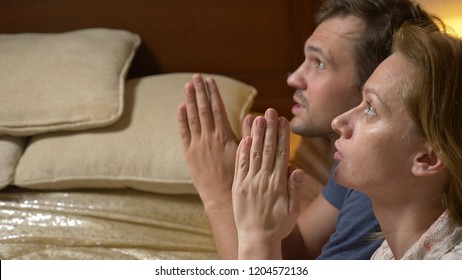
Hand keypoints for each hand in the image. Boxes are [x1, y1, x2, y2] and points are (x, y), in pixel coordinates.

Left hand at [177, 74, 253, 207]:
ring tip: (188, 85)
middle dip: (199, 91)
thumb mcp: (248, 153)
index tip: (210, 80)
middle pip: (203, 109)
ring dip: (189, 100)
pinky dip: (181, 119)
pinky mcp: (189, 154)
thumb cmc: (238, 176)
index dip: (213, 93)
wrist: (221, 197)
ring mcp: (197, 145)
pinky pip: (183, 133)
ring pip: (192, 117)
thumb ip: (249, 134)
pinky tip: (181, 107)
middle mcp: (209, 138)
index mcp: (224, 135)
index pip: (217, 108)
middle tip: (196, 76)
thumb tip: (252, 116)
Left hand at [232, 108, 302, 258]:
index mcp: (278, 184)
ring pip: (253, 154)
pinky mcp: (238, 186)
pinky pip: (240, 165)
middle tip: (270, 111)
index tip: (283, 120)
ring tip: (257, 117)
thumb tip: (297, 169)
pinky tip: (245, 137)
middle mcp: (263, 180)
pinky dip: (242, 151)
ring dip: (256, 134)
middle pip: (267, 149)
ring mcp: (249, 182)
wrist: (256, 239)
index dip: (283, 135)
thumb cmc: (278, 226)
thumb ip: (294, 189)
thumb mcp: (293, 210)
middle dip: (269, 128)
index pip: (281, 154)